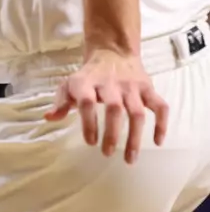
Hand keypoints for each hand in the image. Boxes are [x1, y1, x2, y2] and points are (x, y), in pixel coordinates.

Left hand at [45, 48, 168, 163]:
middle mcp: (111, 84)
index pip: (87, 103)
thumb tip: (49, 118)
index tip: (91, 142)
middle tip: (107, 153)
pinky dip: (161, 124)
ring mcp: (132, 86)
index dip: (89, 123)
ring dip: (135, 137)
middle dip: (112, 134)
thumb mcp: (69, 85)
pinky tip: (157, 142)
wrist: (113, 53)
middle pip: (114, 109)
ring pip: (138, 112)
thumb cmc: (88, 76)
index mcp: (87, 83)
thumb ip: (60, 102)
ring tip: (130, 158)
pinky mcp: (148, 88)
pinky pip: (160, 106)